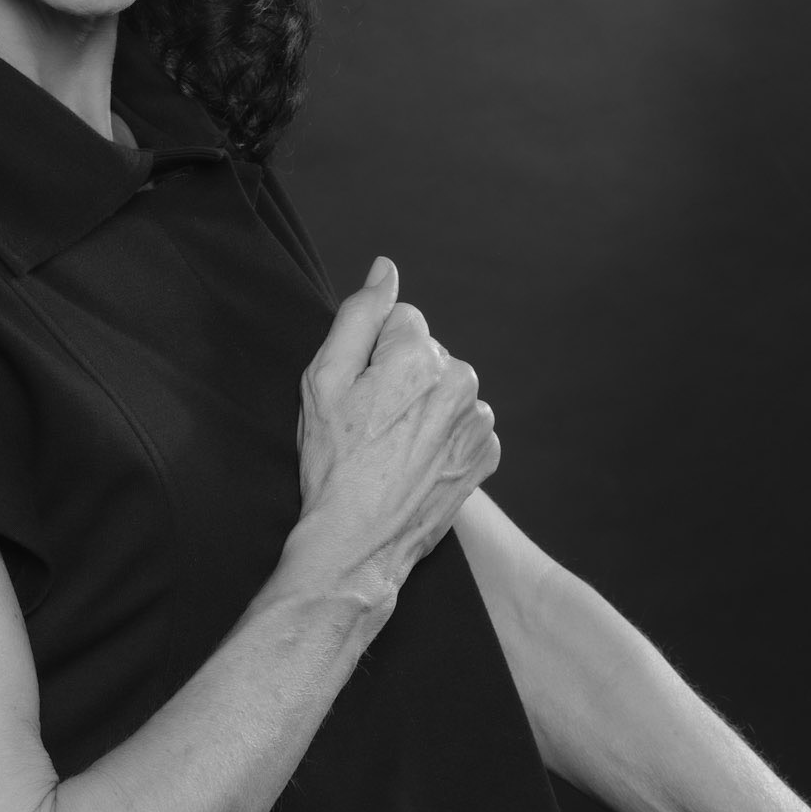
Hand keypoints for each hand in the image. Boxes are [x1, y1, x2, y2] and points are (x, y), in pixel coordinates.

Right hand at [296, 258, 499, 593]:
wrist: (358, 542)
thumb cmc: (333, 463)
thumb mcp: (323, 381)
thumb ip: (359, 315)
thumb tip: (386, 269)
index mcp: (420, 356)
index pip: (402, 320)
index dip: (373, 354)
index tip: (360, 392)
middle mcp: (461, 382)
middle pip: (429, 353)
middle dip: (403, 376)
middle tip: (371, 424)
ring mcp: (479, 422)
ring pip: (448, 388)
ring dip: (425, 407)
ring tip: (392, 447)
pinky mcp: (487, 454)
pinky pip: (465, 424)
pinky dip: (444, 437)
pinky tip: (415, 462)